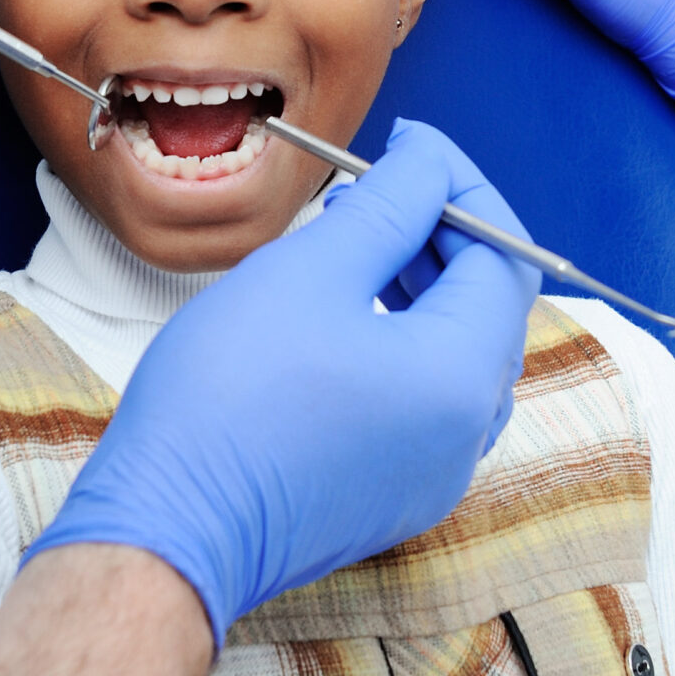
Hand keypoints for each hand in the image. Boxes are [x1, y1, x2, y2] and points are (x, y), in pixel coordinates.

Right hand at [29, 121, 539, 641]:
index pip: (506, 253)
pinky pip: (425, 401)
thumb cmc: (226, 401)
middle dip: (441, 233)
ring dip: (422, 286)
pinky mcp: (393, 494)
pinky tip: (343, 316)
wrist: (168, 529)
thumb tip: (428, 162)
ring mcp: (434, 472)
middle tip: (379, 185)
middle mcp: (467, 433)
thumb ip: (386, 207)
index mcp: (462, 376)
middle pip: (488, 306)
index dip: (460, 184)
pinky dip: (401, 341)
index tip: (407, 146)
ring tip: (357, 242)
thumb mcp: (308, 272)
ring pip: (456, 354)